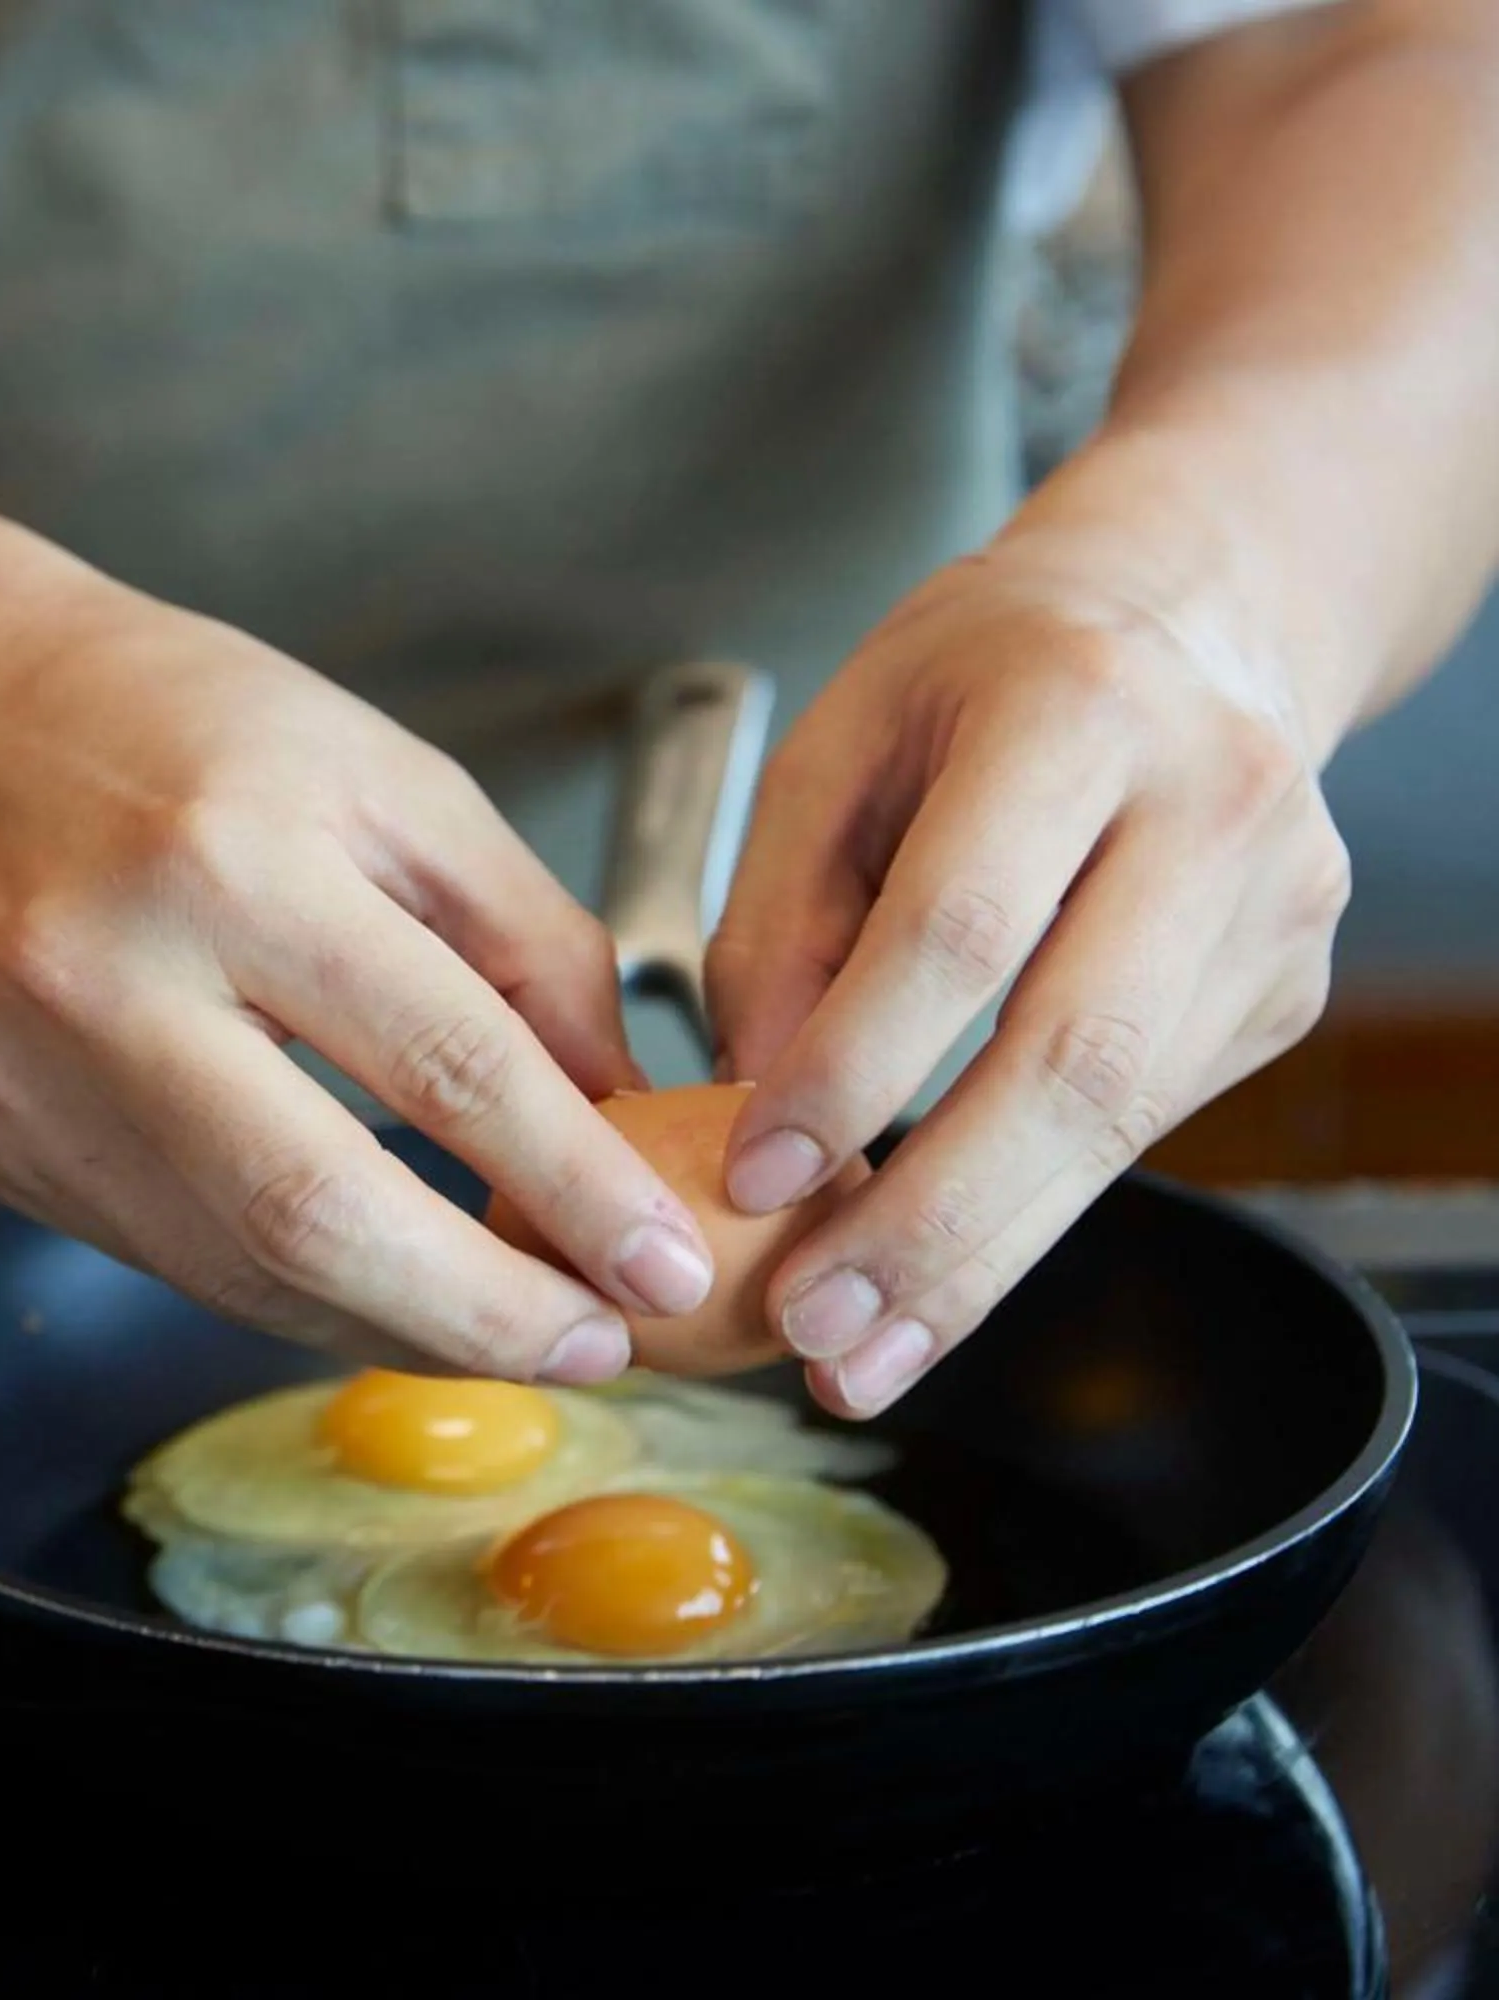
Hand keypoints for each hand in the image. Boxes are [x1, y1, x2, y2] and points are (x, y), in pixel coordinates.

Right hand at [0, 586, 718, 1379]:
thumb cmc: (175, 723)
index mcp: (227, 859)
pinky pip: (170, 1254)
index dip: (573, 1186)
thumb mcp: (388, 779)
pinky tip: (376, 1284)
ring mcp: (24, 1080)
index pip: (442, 1061)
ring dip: (396, 1325)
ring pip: (238, 1268)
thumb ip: (525, 943)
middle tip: (599, 1345)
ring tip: (510, 1328)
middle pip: (314, 1214)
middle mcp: (103, 980)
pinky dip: (293, 1289)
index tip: (664, 1262)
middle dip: (481, 1314)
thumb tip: (620, 1116)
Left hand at [708, 536, 1350, 1416]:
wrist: (1185, 623)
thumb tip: (753, 1102)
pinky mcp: (1284, 990)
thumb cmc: (978, 680)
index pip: (960, 928)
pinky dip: (1032, 1213)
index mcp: (1073, 710)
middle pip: (1071, 1057)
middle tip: (819, 1328)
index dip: (854, 1069)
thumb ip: (778, 917)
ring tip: (862, 1353)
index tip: (753, 1179)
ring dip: (982, 1260)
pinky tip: (941, 1277)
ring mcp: (1273, 908)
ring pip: (1121, 1124)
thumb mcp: (836, 745)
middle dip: (933, 1221)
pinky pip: (1144, 1126)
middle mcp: (1208, 805)